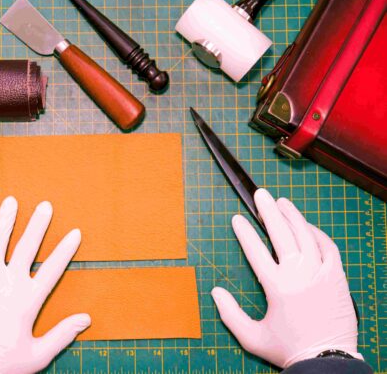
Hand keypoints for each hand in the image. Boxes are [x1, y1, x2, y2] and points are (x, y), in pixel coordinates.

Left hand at [0, 197, 90, 373]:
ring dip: (6, 221)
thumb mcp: (37, 355)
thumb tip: (86, 319)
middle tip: (45, 206)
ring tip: (12, 202)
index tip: (74, 233)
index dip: (65, 250)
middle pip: (26, 247)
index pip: (52, 269)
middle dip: (38, 224)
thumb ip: (62, 335)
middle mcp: (8, 285)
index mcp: (27, 301)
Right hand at [211, 189, 360, 367]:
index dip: (244, 232)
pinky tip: (307, 226)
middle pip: (282, 234)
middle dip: (269, 212)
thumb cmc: (287, 349)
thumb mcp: (252, 337)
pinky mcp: (337, 277)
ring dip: (293, 216)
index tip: (237, 218)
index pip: (256, 251)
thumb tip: (215, 291)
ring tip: (282, 202)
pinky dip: (317, 234)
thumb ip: (230, 314)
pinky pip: (328, 248)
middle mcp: (299, 274)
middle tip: (261, 194)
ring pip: (306, 235)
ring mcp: (321, 273)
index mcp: (277, 286)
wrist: (327, 361)